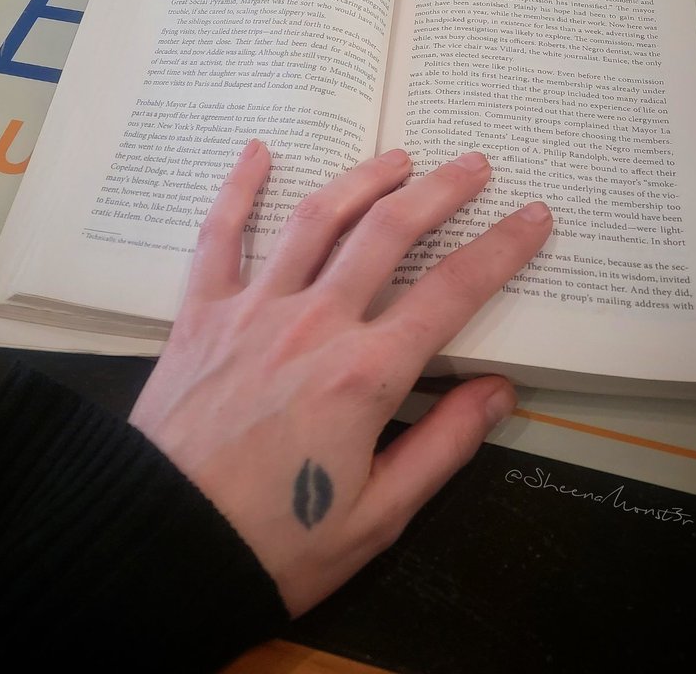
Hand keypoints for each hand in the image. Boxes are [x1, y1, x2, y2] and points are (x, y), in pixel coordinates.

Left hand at [129, 141, 551, 616]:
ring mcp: (254, 308)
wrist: (161, 543)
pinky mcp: (201, 311)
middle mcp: (315, 323)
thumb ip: (444, 444)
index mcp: (365, 374)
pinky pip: (220, 235)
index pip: (453, 293)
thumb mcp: (380, 517)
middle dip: (440, 191)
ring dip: (363, 178)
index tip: (534, 215)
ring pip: (316, 219)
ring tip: (398, 156)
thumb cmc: (277, 544)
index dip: (502, 248)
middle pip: (389, 233)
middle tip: (474, 163)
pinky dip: (239, 188)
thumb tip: (499, 388)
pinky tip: (258, 151)